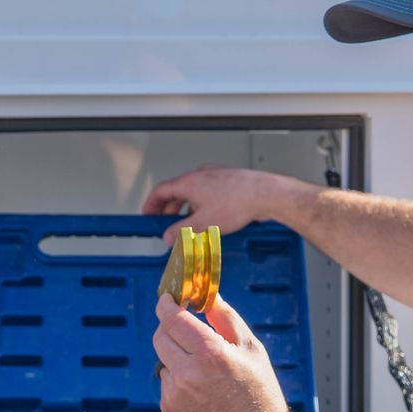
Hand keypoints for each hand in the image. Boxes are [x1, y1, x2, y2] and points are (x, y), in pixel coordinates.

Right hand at [142, 166, 304, 244]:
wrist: (265, 194)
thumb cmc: (238, 202)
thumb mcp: (203, 223)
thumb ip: (181, 231)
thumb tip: (168, 236)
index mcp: (189, 182)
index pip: (161, 191)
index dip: (151, 204)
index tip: (147, 214)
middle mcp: (200, 176)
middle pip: (176, 192)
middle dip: (169, 210)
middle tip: (166, 224)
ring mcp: (214, 176)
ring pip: (193, 193)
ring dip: (186, 209)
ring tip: (189, 226)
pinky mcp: (227, 181)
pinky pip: (206, 193)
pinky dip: (201, 205)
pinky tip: (209, 219)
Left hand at [153, 293, 292, 411]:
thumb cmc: (258, 391)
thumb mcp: (251, 348)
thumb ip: (225, 318)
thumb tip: (208, 296)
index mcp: (210, 353)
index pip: (172, 319)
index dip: (166, 305)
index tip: (168, 299)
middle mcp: (187, 373)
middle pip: (160, 337)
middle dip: (169, 328)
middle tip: (185, 330)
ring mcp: (175, 393)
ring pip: (163, 361)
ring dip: (176, 358)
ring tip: (203, 372)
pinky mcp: (169, 410)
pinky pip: (166, 384)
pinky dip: (178, 381)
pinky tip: (200, 391)